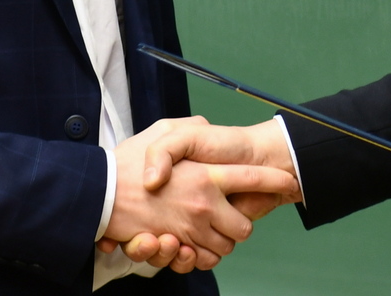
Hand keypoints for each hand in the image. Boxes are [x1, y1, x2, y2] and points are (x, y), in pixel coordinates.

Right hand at [98, 119, 299, 272]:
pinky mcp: (176, 246)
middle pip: (244, 227)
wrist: (100, 192)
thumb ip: (191, 130)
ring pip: (224, 247)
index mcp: (207, 174)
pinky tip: (190, 243)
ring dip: (218, 242)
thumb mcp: (164, 131)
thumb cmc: (130, 160)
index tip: (290, 182)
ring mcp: (192, 229)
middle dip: (240, 225)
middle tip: (228, 214)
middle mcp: (204, 204)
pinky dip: (199, 256)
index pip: (254, 178)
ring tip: (206, 228)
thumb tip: (208, 133)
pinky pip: (201, 260)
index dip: (276, 180)